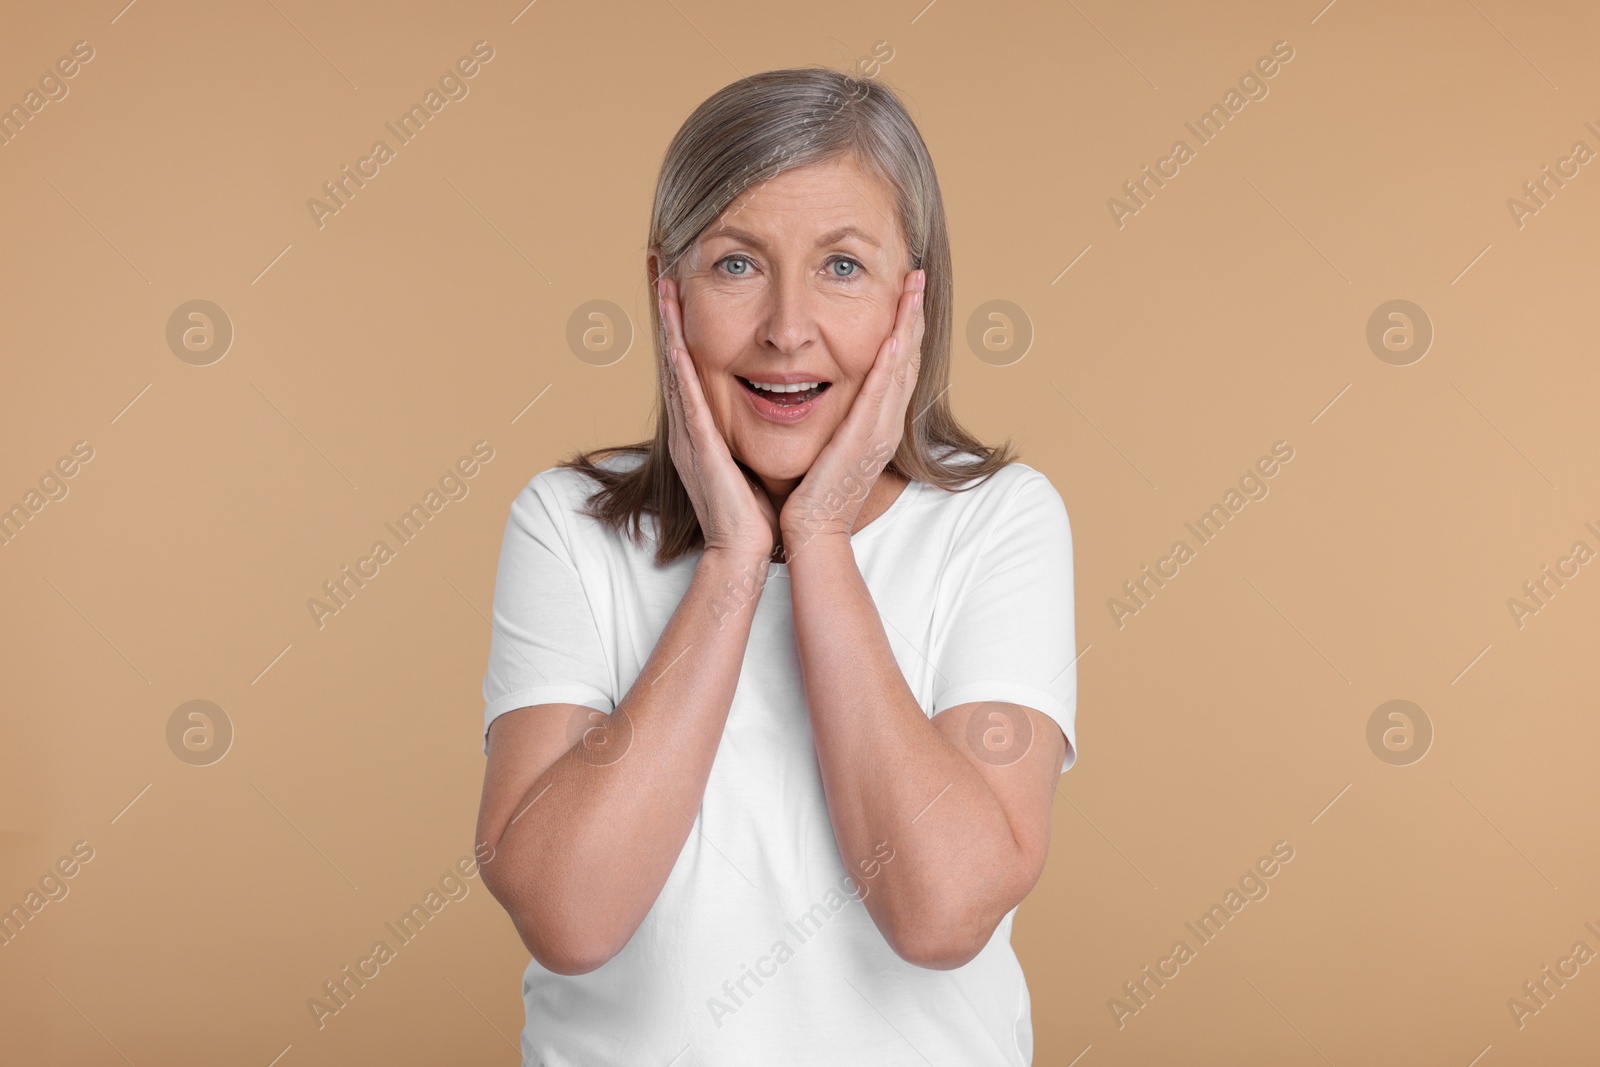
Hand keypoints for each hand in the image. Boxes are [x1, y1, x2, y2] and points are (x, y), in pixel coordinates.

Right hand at [658, 276, 780, 563]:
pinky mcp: (700, 450)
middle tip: (660, 270)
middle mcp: (690, 427)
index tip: (680, 289)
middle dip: (667, 314)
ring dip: (669, 329)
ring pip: (676, 371)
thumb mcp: (748, 459)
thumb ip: (748, 432)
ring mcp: (691, 437)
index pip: (690, 365)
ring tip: (663, 289)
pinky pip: (688, 404)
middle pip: (675, 358)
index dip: (681, 325)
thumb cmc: (752, 512)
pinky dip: (680, 372)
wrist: (743, 552)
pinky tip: (676, 344)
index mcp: (702, 428)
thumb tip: (773, 407)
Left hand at [779, 268, 925, 550]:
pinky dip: (888, 366)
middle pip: (908, 359)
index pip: (898, 365)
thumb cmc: (813, 493)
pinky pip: (879, 396)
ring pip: (900, 370)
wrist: (813, 531)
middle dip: (913, 315)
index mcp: (879, 423)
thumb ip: (835, 416)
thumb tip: (823, 388)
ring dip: (907, 327)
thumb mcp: (830, 444)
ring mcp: (880, 432)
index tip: (905, 291)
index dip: (905, 326)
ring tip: (911, 290)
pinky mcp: (863, 442)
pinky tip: (892, 337)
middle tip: (916, 276)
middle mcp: (887, 424)